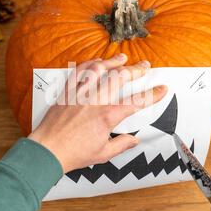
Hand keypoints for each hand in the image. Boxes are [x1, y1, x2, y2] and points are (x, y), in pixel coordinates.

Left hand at [29, 54, 166, 172]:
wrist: (48, 150)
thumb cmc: (74, 153)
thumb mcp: (103, 153)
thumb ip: (122, 144)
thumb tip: (134, 140)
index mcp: (107, 117)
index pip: (136, 102)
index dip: (152, 94)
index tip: (162, 89)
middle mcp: (95, 101)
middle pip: (120, 78)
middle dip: (136, 70)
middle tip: (144, 66)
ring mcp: (80, 94)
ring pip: (99, 69)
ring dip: (113, 61)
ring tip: (122, 57)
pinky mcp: (67, 92)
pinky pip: (79, 72)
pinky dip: (89, 64)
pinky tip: (97, 62)